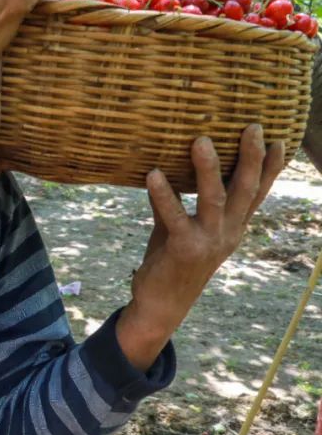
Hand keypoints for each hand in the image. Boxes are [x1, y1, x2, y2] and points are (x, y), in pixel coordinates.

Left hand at [116, 124, 283, 370]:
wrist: (161, 306)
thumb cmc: (170, 262)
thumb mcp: (177, 228)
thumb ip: (175, 203)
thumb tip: (163, 170)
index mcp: (232, 227)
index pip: (256, 194)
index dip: (269, 169)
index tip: (281, 141)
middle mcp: (227, 233)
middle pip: (245, 191)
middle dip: (251, 158)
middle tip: (254, 127)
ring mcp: (208, 241)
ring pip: (214, 200)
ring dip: (208, 169)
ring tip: (201, 140)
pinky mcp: (184, 249)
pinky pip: (174, 216)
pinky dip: (163, 194)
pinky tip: (153, 174)